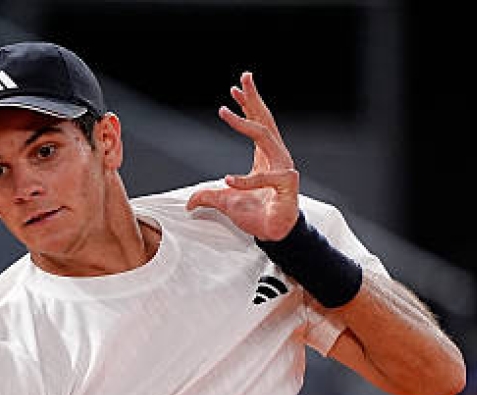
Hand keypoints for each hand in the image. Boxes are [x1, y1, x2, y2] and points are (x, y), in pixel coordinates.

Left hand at [187, 71, 298, 240]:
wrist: (273, 234)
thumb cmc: (255, 214)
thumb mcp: (224, 202)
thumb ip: (207, 196)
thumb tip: (189, 203)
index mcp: (264, 155)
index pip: (258, 123)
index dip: (248, 105)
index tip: (235, 89)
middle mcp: (276, 157)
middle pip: (266, 120)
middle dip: (254, 98)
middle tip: (244, 78)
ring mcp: (284, 169)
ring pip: (266, 138)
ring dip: (244, 124)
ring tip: (224, 112)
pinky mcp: (287, 185)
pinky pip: (265, 178)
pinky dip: (246, 180)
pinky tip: (228, 179)